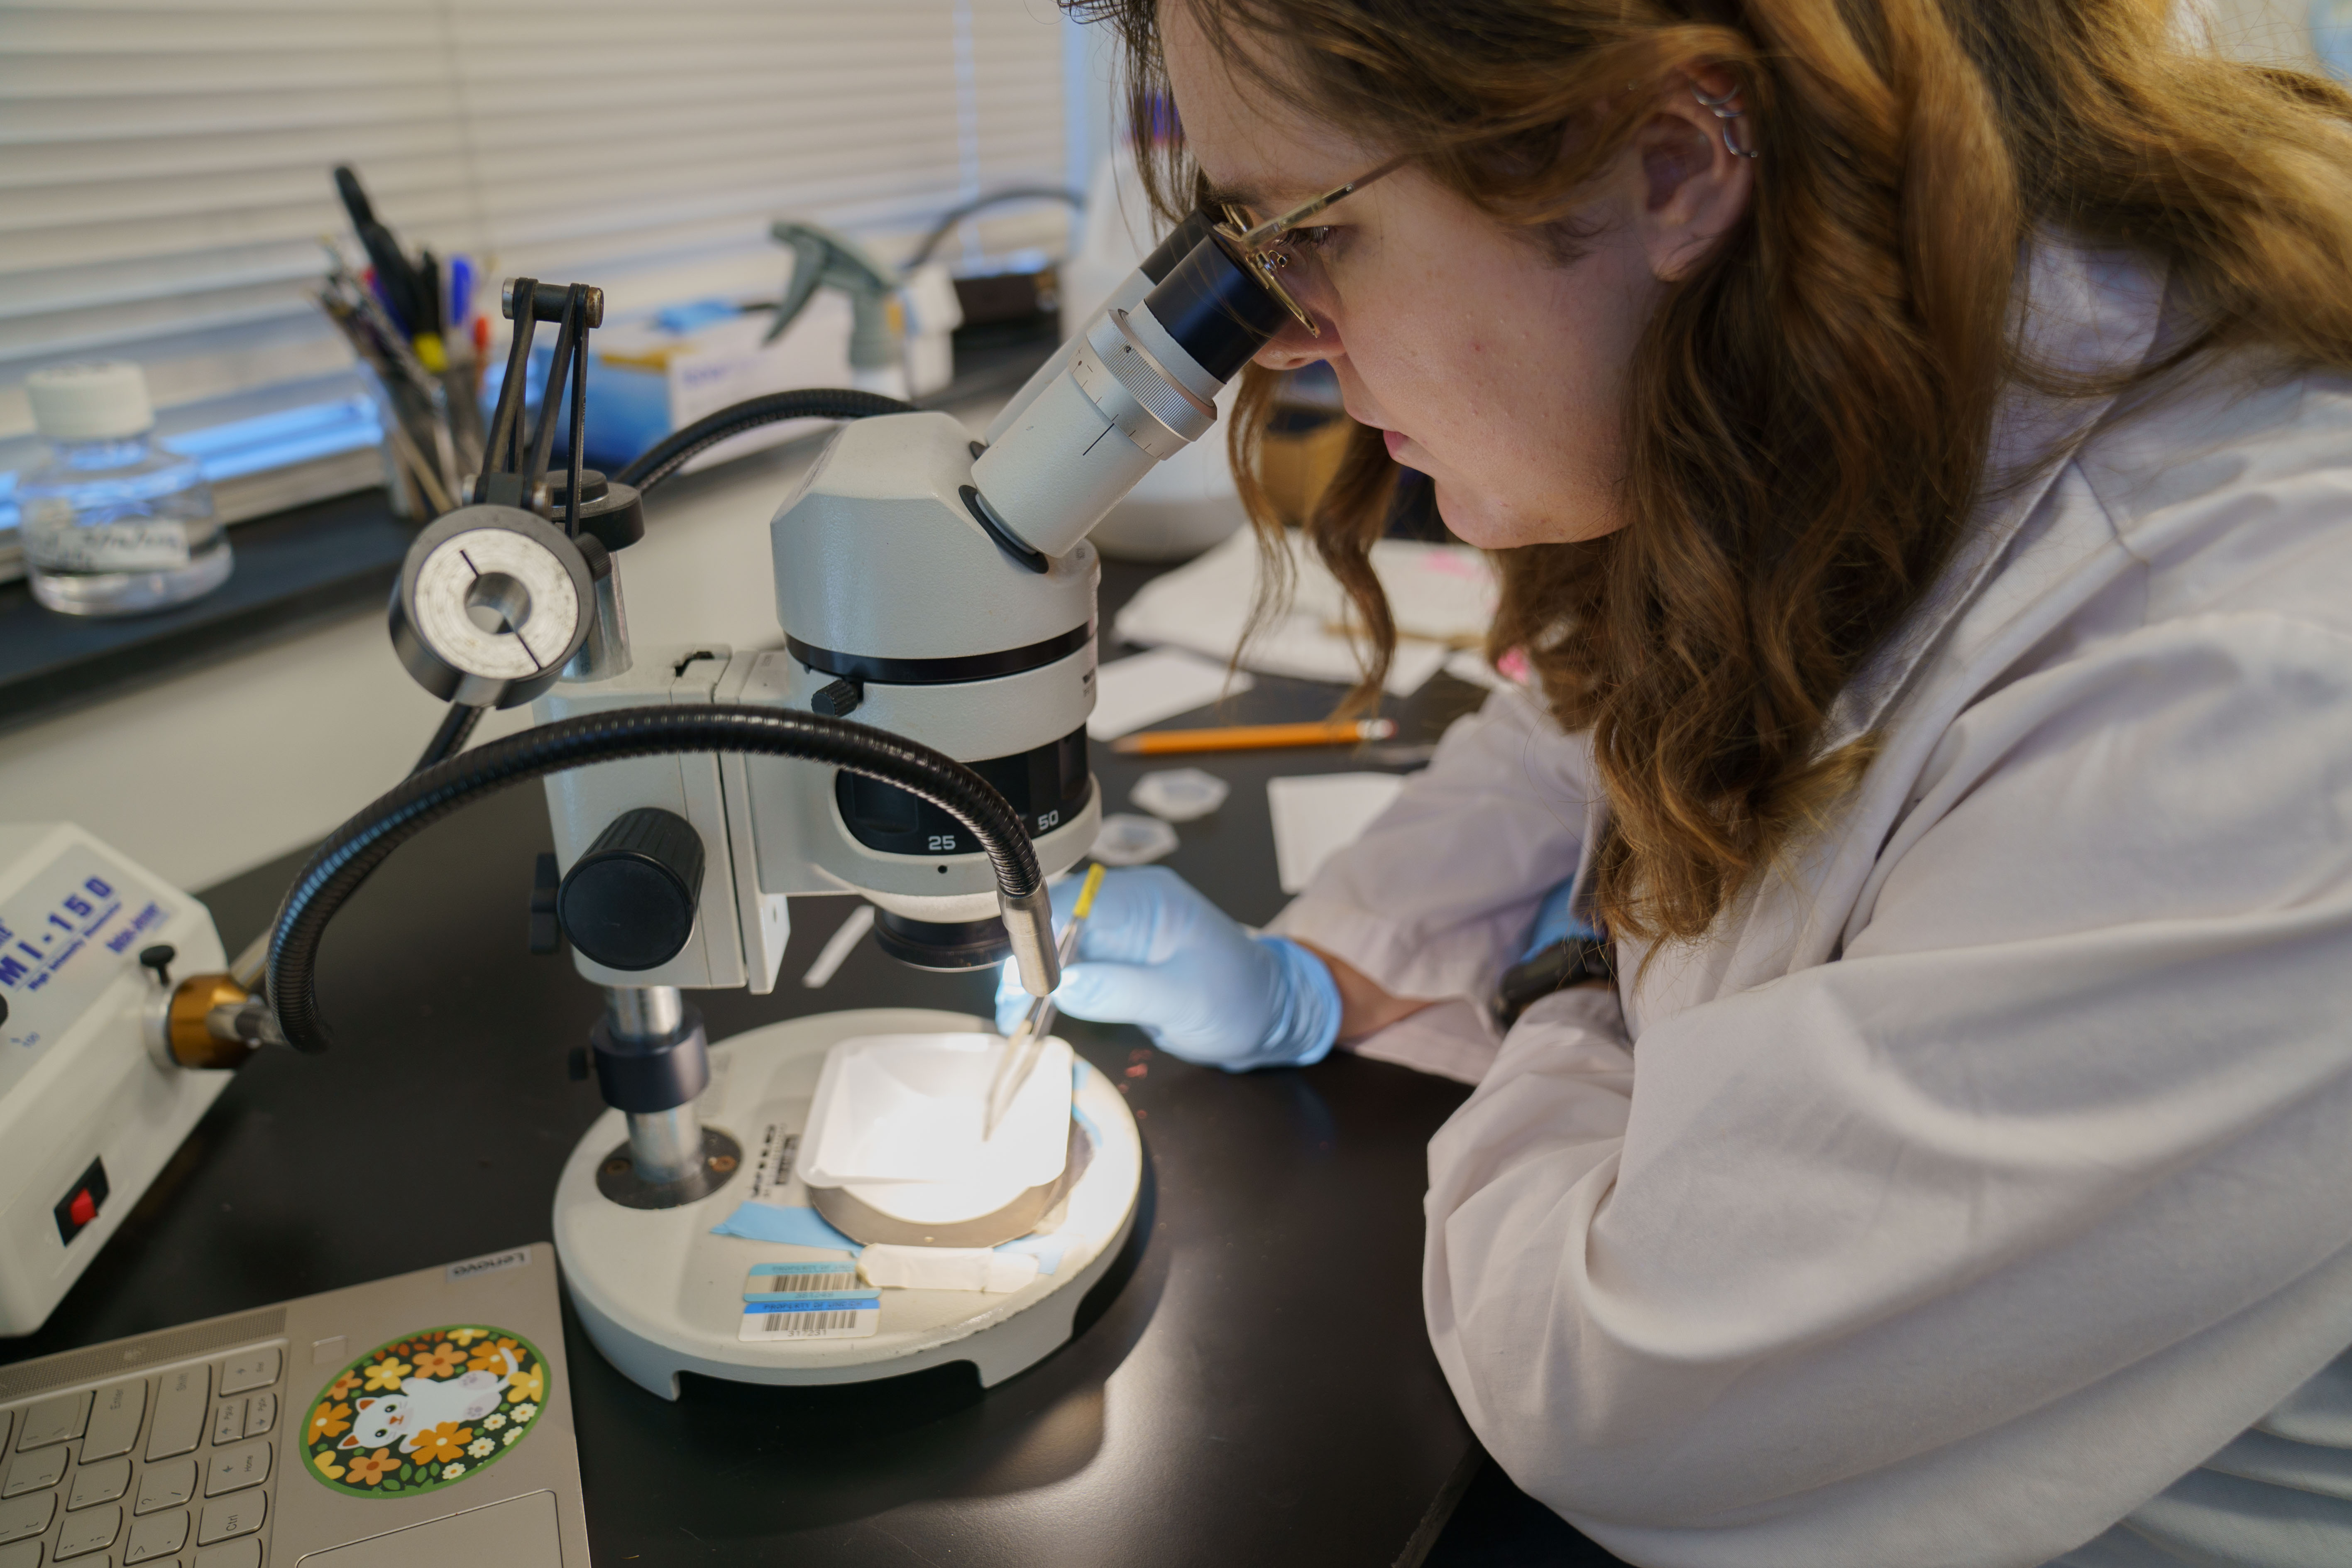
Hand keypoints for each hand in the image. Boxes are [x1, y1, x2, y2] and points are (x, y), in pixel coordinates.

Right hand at [993, 866, 1341, 1070]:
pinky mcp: (1118, 960)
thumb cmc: (1240, 1000)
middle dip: (1028, 961)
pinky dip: (1053, 990)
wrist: (1269, 1015)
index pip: (1075, 899)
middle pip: (1057, 920)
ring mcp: (1122, 934)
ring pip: (1058, 946)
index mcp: (1149, 900)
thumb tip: (1066, 987)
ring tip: (1015, 1015)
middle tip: (1010, 1006)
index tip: (1019, 973)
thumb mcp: (1186, 999)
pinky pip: (1073, 967)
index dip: (1038, 931)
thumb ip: (1123, 990)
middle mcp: (1129, 908)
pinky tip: (1036, 1012)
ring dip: (1035, 979)